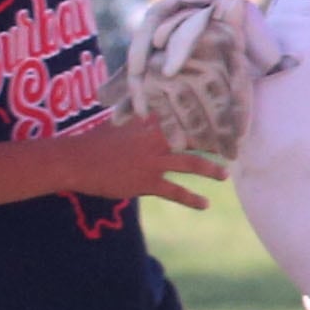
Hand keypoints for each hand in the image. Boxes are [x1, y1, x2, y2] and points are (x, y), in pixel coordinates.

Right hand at [57, 108, 224, 209]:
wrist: (75, 161)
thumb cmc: (95, 141)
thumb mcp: (119, 121)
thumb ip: (140, 115)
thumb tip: (152, 105)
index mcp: (151, 122)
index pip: (184, 116)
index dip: (206, 117)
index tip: (225, 117)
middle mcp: (156, 138)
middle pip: (195, 137)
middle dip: (216, 142)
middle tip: (234, 145)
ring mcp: (153, 160)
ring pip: (191, 163)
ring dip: (211, 169)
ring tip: (226, 175)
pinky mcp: (147, 181)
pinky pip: (175, 191)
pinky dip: (192, 198)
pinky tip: (205, 204)